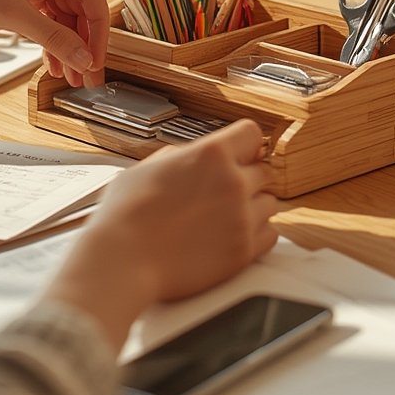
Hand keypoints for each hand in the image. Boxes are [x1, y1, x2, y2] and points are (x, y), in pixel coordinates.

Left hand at [0, 0, 108, 86]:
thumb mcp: (10, 14)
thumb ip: (52, 37)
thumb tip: (85, 59)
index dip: (98, 27)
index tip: (96, 57)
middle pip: (79, 5)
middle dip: (83, 41)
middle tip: (87, 74)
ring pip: (64, 15)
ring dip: (68, 45)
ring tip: (70, 76)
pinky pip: (46, 18)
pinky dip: (50, 40)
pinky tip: (53, 63)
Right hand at [44, 119, 278, 349]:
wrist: (122, 260)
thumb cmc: (127, 212)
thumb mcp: (149, 166)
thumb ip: (182, 157)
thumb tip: (194, 157)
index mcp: (211, 154)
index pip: (252, 134)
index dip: (245, 144)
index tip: (238, 155)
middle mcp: (233, 182)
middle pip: (264, 171)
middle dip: (247, 178)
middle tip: (223, 192)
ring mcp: (242, 218)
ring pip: (270, 203)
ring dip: (253, 207)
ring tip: (225, 217)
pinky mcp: (243, 252)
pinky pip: (271, 235)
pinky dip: (257, 234)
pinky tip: (233, 235)